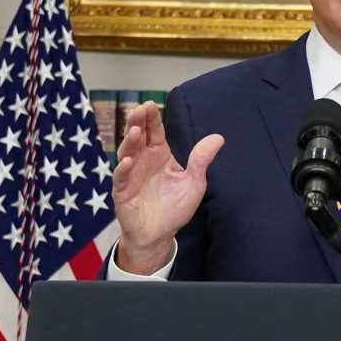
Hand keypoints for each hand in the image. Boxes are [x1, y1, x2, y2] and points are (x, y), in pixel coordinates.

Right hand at [111, 102, 221, 274]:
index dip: (152, 118)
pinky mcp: (122, 191)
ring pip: (126, 152)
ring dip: (130, 141)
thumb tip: (219, 138)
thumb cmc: (174, 208)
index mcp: (159, 154)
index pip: (155, 131)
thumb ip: (201, 160)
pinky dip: (124, 168)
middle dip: (137, 122)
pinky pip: (121, 177)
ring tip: (136, 132)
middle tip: (139, 110)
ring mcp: (130, 175)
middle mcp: (142, 160)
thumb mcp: (194, 183)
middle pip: (138, 136)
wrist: (159, 235)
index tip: (150, 104)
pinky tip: (129, 161)